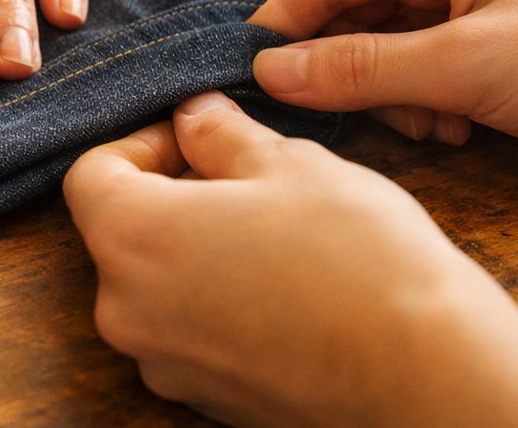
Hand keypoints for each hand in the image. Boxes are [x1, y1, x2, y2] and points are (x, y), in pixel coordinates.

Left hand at [64, 92, 517, 426]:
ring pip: (159, 283)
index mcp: (132, 238)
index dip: (142, 140)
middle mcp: (127, 311)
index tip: (197, 133)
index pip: (92, 174)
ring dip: (200, 248)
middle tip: (248, 172)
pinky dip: (222, 300)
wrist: (426, 373)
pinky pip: (193, 332)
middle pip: (122, 232)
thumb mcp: (290, 163)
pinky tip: (289, 284)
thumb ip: (222, 135)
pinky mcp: (207, 400)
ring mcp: (165, 365)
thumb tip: (194, 118)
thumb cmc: (358, 256)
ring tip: (278, 228)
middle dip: (176, 192)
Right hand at [249, 0, 517, 186]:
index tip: (249, 86)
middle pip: (345, 15)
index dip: (281, 28)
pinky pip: (415, 81)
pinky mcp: (483, 58)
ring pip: (377, 55)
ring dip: (387, 99)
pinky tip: (457, 133)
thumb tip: (266, 72)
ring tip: (431, 126)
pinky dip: (420, 111)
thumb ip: (360, 69)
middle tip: (347, 121)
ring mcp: (463, 12)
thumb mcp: (465, 66)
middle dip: (342, 71)